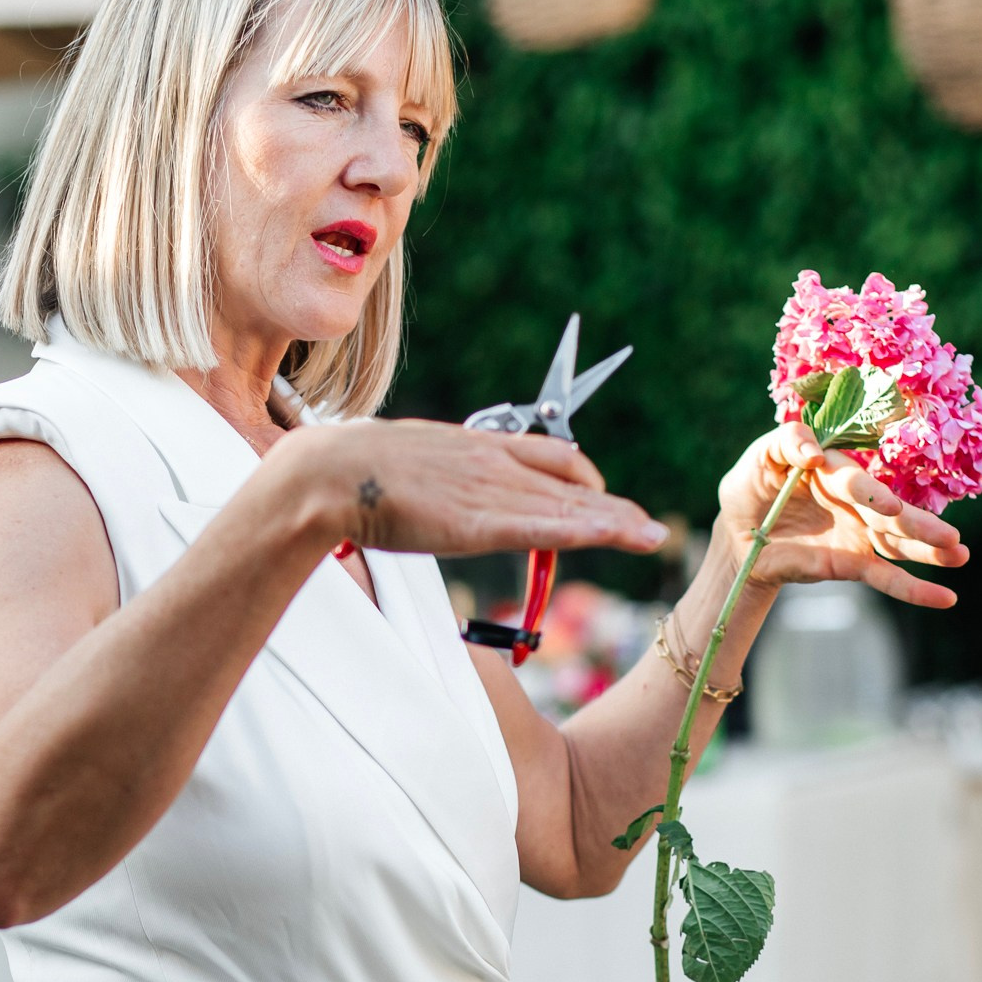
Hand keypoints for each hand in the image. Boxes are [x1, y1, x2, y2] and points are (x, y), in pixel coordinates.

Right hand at [273, 418, 668, 557]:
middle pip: (571, 482)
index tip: (602, 495)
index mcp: (476, 446)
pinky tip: (615, 535)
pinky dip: (587, 531)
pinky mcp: (483, 523)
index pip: (550, 456)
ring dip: (614, 522)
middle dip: (612, 506)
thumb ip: (433, 476)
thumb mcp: (407, 463)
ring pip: (568, 507)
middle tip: (646, 525)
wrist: (331, 473)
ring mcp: (491, 491)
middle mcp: (494, 463)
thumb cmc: (353, 470)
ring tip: (650, 534)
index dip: (583, 479)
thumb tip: (430, 492)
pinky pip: (547, 527)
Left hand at [715, 424, 968, 608]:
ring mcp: (858, 534)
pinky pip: (887, 578)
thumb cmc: (752, 485)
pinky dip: (915, 590)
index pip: (856, 481)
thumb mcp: (760, 456)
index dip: (872, 494)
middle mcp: (855, 502)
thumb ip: (787, 442)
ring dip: (929, 551)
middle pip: (891, 514)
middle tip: (949, 538)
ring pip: (898, 543)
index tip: (890, 508)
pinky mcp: (852, 564)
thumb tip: (812, 455)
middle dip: (920, 526)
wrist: (740, 533)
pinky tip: (946, 598)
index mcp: (836, 470)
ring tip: (959, 556)